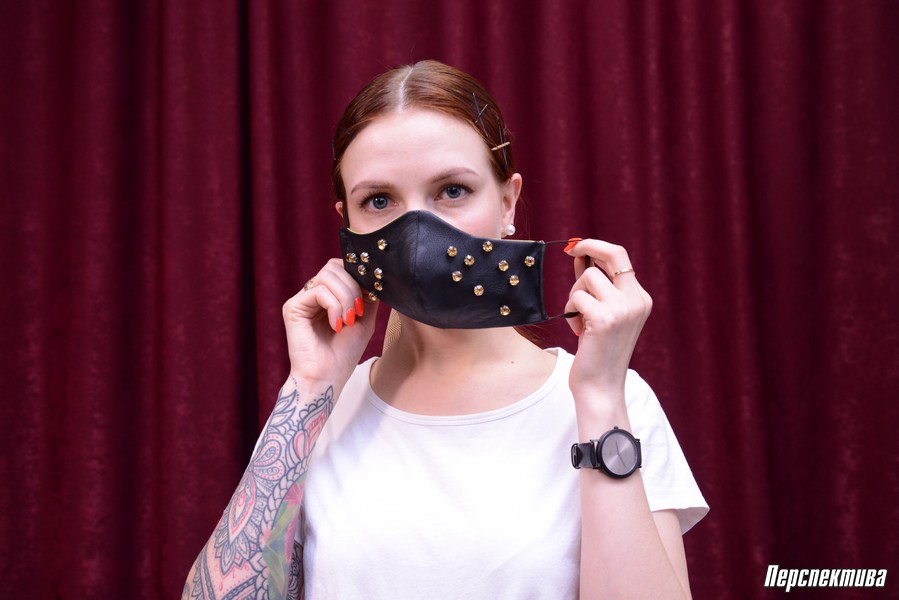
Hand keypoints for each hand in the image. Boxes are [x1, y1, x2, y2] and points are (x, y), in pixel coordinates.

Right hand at [282, 258, 378, 388]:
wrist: (328, 378)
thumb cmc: (344, 354)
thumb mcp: (364, 320)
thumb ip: (367, 296)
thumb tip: (372, 275)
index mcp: (328, 295)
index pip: (341, 268)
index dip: (358, 277)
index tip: (371, 297)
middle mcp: (313, 294)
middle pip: (333, 267)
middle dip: (353, 286)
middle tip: (358, 311)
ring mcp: (302, 300)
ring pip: (327, 276)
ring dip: (346, 296)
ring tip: (349, 320)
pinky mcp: (293, 307)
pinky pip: (318, 291)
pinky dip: (334, 306)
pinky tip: (337, 325)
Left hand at [563, 240, 651, 397]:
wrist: (601, 387)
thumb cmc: (598, 353)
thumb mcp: (602, 314)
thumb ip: (596, 287)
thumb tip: (581, 258)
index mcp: (640, 299)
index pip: (621, 258)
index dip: (597, 247)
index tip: (578, 248)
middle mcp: (636, 300)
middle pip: (613, 254)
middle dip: (588, 246)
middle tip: (570, 250)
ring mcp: (623, 309)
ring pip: (588, 277)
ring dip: (575, 295)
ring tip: (579, 320)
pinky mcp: (605, 318)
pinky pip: (577, 297)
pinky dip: (570, 313)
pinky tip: (579, 332)